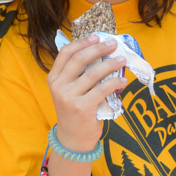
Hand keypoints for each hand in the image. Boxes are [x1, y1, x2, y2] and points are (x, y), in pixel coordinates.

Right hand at [47, 36, 127, 152]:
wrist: (72, 138)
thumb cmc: (73, 110)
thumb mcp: (67, 90)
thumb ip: (76, 74)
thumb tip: (99, 53)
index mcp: (53, 78)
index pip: (65, 53)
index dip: (81, 43)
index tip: (96, 37)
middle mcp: (58, 86)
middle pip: (79, 59)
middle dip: (98, 49)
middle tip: (112, 45)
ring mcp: (69, 97)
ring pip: (93, 74)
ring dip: (110, 65)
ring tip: (122, 60)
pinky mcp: (82, 107)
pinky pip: (102, 90)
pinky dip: (115, 83)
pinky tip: (123, 81)